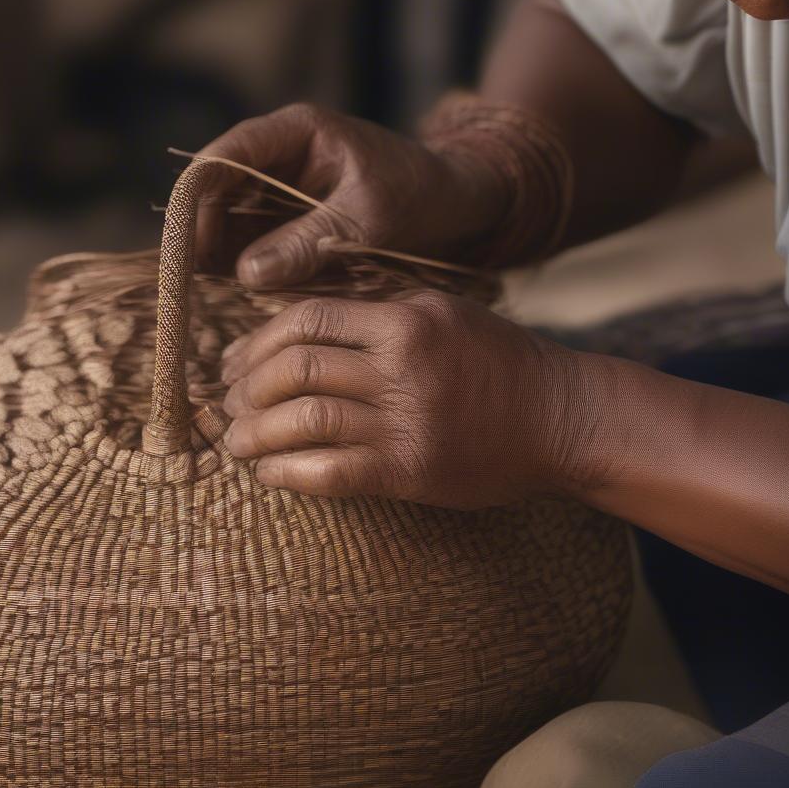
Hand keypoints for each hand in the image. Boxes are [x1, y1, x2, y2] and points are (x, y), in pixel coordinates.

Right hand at [194, 102, 508, 288]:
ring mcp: (280, 193)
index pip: (226, 156)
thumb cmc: (421, 194)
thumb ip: (308, 241)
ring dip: (220, 257)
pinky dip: (244, 269)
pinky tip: (239, 295)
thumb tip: (245, 273)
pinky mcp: (288, 225)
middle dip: (203, 234)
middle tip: (193, 282)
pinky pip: (252, 246)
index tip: (188, 241)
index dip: (197, 197)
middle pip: (216, 193)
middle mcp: (278, 159)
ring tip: (214, 294)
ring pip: (228, 224)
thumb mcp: (368, 218)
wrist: (459, 206)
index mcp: (296, 133)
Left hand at [221, 291, 590, 508]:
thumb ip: (374, 315)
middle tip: (229, 404)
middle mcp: (401, 366)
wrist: (559, 418)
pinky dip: (287, 473)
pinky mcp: (410, 470)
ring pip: (303, 420)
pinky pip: (329, 472)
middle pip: (294, 369)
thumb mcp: (440, 313)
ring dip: (255, 434)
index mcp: (403, 320)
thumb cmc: (496, 362)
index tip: (233, 363)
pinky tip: (269, 473)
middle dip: (246, 388)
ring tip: (236, 443)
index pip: (305, 321)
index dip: (256, 342)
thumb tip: (296, 330)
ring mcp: (406, 421)